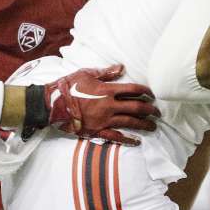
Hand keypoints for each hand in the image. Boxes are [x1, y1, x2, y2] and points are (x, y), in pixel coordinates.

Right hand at [42, 64, 159, 145]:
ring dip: (144, 124)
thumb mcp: (86, 74)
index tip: (152, 95)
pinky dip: (128, 139)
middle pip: (136, 108)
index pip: (133, 90)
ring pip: (130, 123)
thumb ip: (106, 73)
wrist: (52, 105)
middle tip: (157, 112)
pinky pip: (116, 136)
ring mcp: (104, 120)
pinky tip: (138, 141)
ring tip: (153, 126)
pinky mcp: (97, 131)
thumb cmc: (68, 87)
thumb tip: (121, 67)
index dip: (145, 92)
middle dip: (149, 110)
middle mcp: (108, 105)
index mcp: (107, 90)